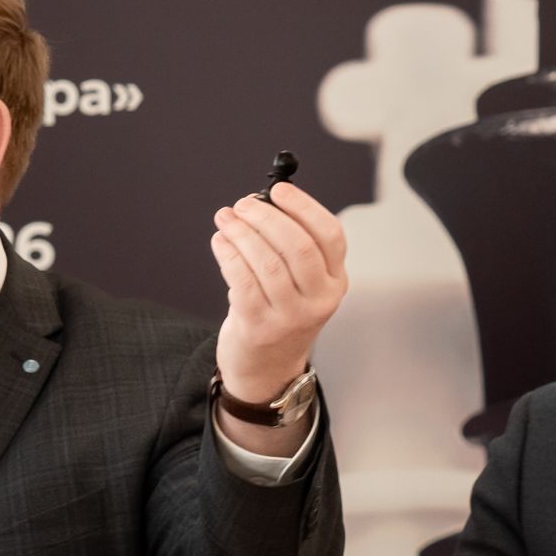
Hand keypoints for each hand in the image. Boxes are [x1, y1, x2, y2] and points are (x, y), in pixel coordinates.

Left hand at [209, 181, 347, 418]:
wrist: (266, 366)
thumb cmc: (280, 311)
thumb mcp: (301, 282)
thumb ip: (290, 244)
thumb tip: (262, 200)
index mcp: (335, 281)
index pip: (330, 235)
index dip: (304, 207)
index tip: (278, 189)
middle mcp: (319, 300)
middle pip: (297, 246)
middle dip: (266, 217)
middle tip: (243, 204)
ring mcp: (291, 318)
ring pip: (266, 262)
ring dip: (241, 233)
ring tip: (226, 219)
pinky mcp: (260, 328)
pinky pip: (242, 281)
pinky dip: (228, 254)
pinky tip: (220, 242)